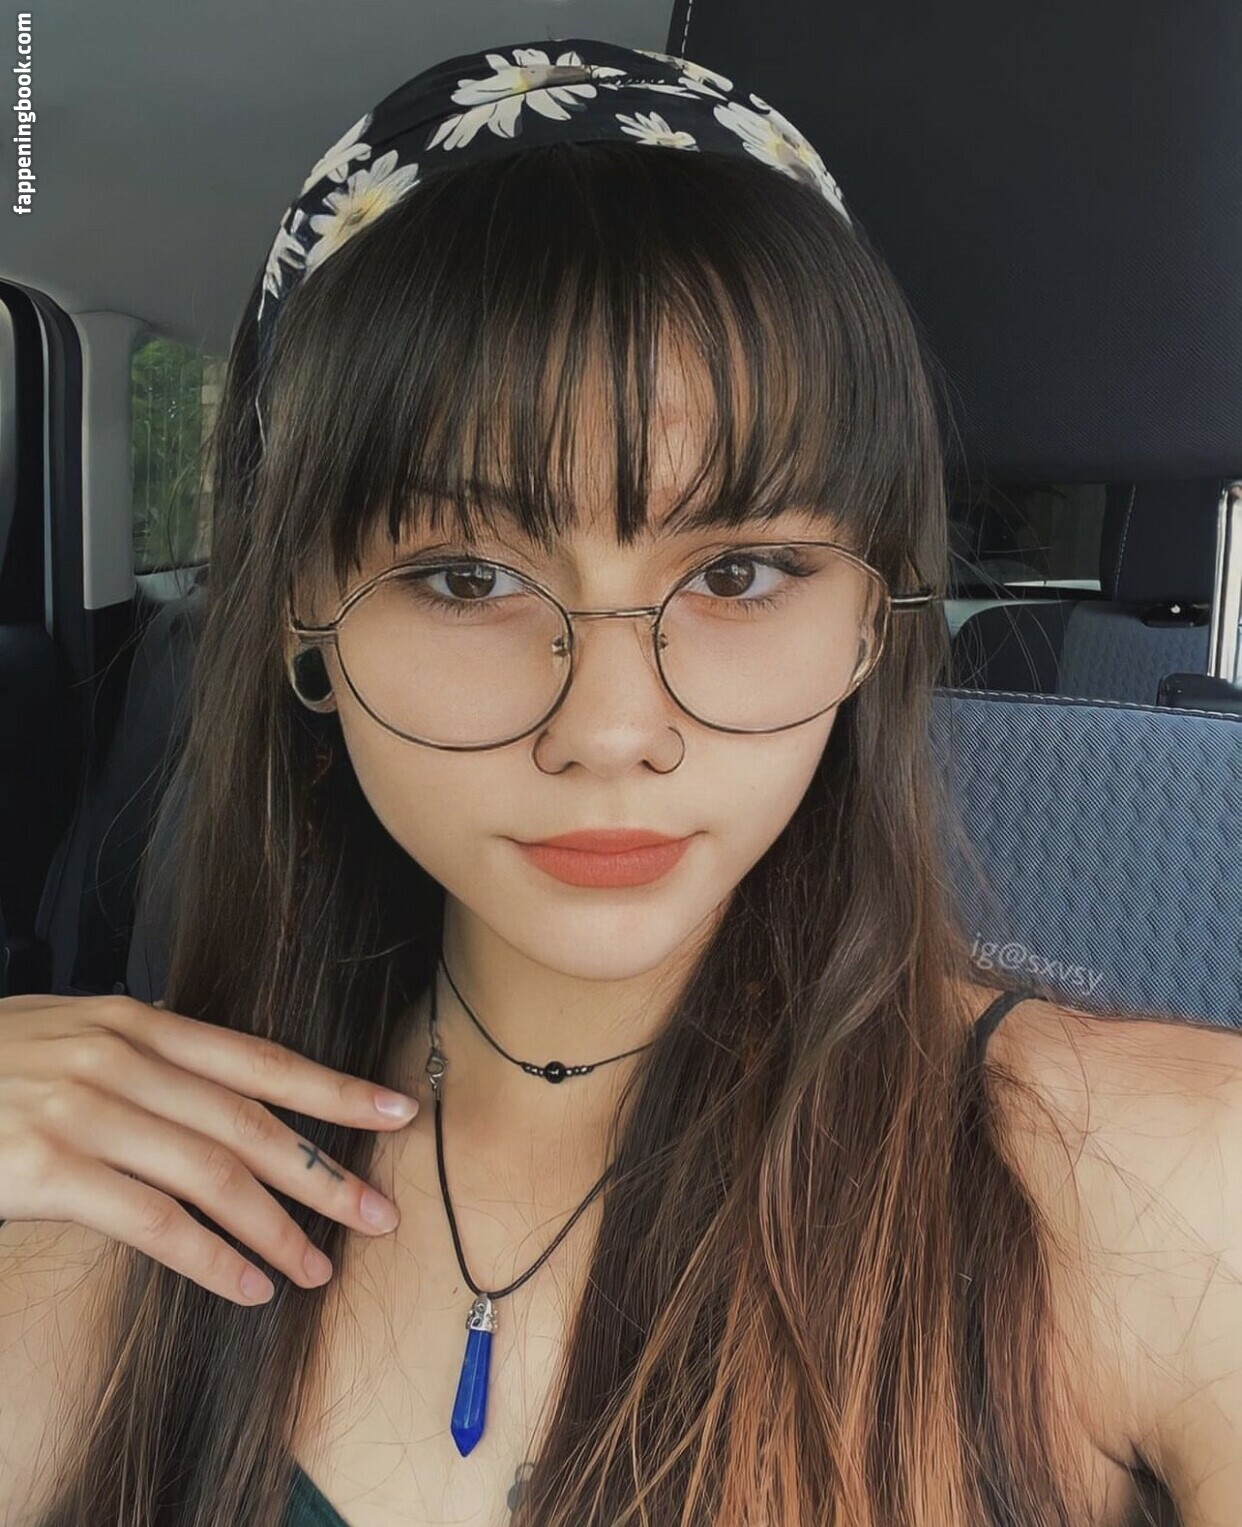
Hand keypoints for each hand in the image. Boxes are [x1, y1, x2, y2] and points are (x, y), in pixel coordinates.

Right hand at [0, 992, 418, 1305]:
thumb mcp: (66, 1035)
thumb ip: (138, 1051)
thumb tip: (207, 1069)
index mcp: (136, 1023)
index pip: (258, 1059)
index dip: (333, 1088)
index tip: (396, 1112)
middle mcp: (121, 1060)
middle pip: (251, 1122)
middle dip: (325, 1171)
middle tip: (380, 1211)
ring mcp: (84, 1111)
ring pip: (213, 1175)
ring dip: (276, 1228)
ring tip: (318, 1267)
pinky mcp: (48, 1168)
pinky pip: (153, 1222)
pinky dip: (211, 1258)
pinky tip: (247, 1285)